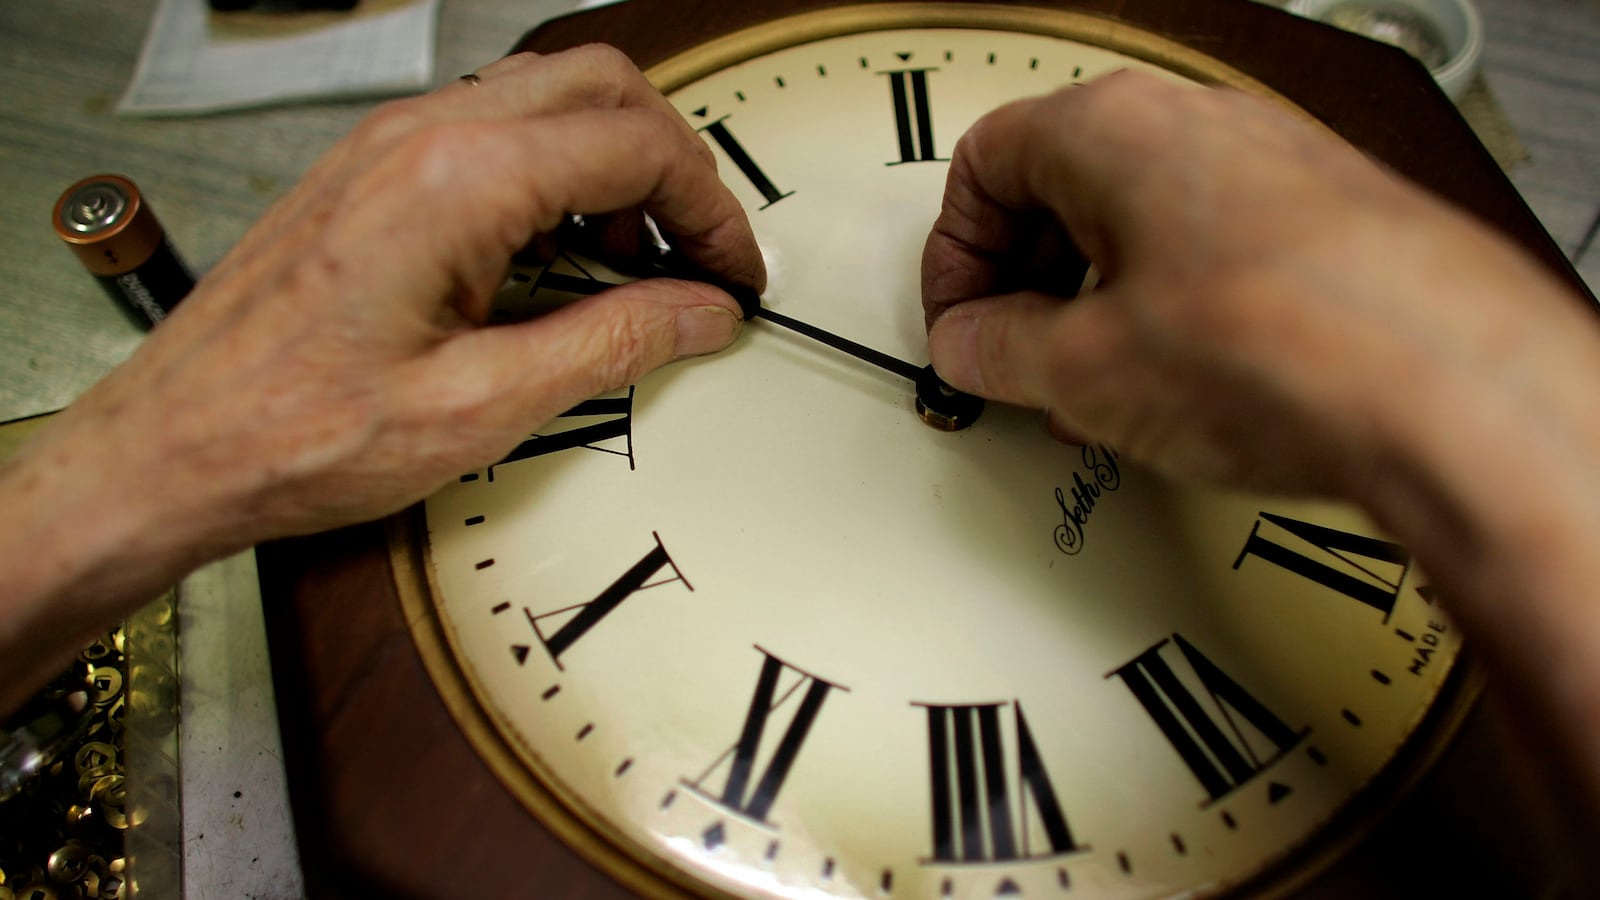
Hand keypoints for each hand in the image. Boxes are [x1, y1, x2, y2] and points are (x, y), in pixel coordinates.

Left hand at [0, 45, 764, 711]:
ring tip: (634, 267)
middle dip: (673, 165)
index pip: (636, 148)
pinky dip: (555, 177)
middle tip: (700, 255)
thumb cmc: (297, 434)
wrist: (172, 448)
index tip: (735, 274)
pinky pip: (493, 133)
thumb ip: (611, 345)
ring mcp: (390, 145)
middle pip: (601, 88)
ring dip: (614, 165)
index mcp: (457, 181)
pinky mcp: (372, 172)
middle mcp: (422, 136)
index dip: (710, 210)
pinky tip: (557, 261)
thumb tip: (700, 313)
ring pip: (548, 99)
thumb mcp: (483, 407)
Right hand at [921, 70, 1592, 493]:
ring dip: (1097, 304)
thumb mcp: (1080, 369)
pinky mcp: (1325, 221)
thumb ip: (997, 350)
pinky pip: (1211, 250)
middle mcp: (1197, 123)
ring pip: (1141, 221)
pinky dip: (1171, 310)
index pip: (984, 164)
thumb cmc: (1277, 346)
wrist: (1446, 387)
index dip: (952, 258)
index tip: (957, 325)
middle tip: (1013, 358)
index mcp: (1111, 127)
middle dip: (1022, 283)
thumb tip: (973, 346)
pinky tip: (1176, 387)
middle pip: (1064, 187)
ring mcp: (1271, 166)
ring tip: (1094, 388)